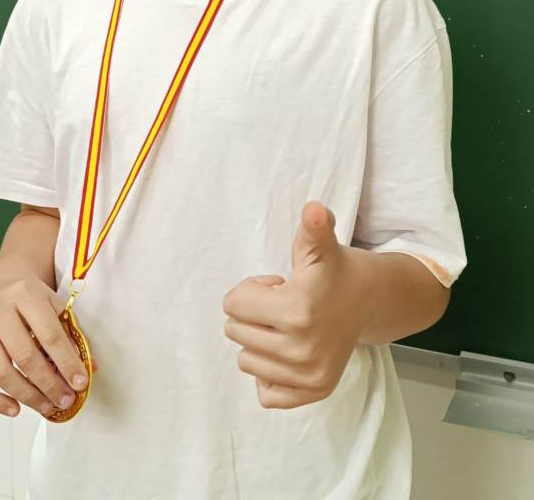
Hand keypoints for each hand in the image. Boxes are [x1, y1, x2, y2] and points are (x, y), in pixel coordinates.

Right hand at [0, 277, 98, 417]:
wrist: (0, 284)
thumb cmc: (31, 299)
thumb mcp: (55, 306)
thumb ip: (72, 335)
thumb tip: (90, 368)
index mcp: (25, 293)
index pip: (50, 335)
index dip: (67, 363)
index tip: (79, 383)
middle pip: (24, 356)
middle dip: (48, 384)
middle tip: (64, 400)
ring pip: (0, 372)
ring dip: (26, 396)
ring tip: (46, 406)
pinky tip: (14, 408)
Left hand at [222, 201, 368, 409]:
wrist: (370, 300)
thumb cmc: (335, 270)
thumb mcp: (321, 246)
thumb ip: (313, 228)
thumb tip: (314, 210)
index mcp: (298, 312)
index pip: (233, 304)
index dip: (253, 288)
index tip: (280, 285)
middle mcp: (303, 350)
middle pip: (236, 332)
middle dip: (254, 313)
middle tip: (285, 304)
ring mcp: (309, 376)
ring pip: (246, 361)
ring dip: (259, 340)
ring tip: (289, 324)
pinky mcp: (314, 393)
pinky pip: (265, 393)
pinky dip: (269, 372)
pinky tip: (289, 350)